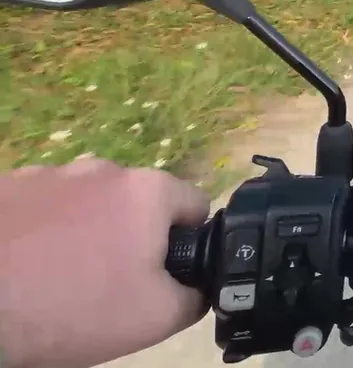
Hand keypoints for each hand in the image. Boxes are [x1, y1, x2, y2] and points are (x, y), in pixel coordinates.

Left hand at [0, 159, 210, 367]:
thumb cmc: (72, 307)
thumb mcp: (156, 318)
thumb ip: (196, 296)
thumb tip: (197, 286)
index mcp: (147, 190)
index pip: (195, 207)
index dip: (187, 246)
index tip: (160, 278)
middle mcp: (102, 169)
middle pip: (137, 206)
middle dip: (130, 240)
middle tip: (107, 286)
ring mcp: (48, 174)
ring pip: (86, 207)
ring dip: (83, 234)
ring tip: (57, 280)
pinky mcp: (5, 188)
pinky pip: (40, 210)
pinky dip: (40, 234)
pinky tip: (24, 268)